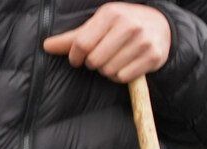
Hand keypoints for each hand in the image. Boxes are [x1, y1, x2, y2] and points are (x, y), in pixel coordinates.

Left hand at [42, 3, 172, 82]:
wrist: (160, 25)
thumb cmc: (121, 25)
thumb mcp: (98, 25)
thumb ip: (72, 38)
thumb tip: (46, 46)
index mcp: (111, 13)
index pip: (81, 44)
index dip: (75, 57)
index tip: (77, 59)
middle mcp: (129, 24)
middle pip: (94, 61)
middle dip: (94, 63)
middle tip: (103, 55)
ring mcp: (143, 40)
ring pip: (109, 71)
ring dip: (108, 70)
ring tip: (116, 58)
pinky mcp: (153, 56)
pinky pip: (124, 77)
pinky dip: (121, 76)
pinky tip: (127, 64)